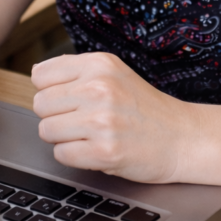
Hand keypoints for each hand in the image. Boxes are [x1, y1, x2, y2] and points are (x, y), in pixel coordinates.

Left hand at [31, 52, 196, 182]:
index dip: (52, 91)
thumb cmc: (145, 108)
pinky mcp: (104, 151)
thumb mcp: (114, 73)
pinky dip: (75, 157)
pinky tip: (96, 149)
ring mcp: (101, 120)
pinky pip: (61, 155)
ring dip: (64, 138)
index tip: (72, 99)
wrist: (183, 137)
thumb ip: (76, 70)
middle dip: (56, 116)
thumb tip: (37, 72)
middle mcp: (99, 88)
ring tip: (91, 135)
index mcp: (99, 64)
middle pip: (39, 104)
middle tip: (83, 120)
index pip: (40, 75)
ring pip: (46, 130)